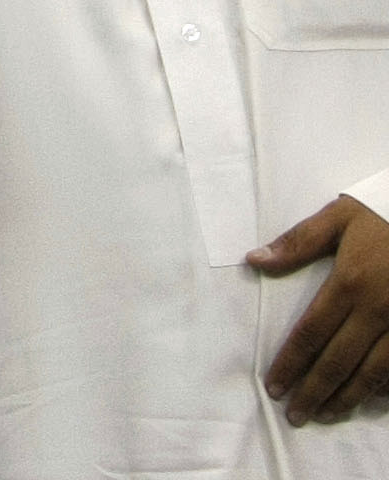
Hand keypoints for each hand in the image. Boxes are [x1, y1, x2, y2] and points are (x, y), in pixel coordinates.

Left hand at [256, 194, 388, 424]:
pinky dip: (387, 388)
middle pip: (339, 361)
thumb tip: (255, 260)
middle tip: (295, 415)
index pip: (311, 333)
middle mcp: (378, 311)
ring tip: (326, 414)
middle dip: (314, 391)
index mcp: (349, 284)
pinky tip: (371, 400)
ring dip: (348, 397)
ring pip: (375, 372)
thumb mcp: (339, 217)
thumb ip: (298, 242)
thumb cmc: (384, 215)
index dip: (290, 363)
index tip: (274, 387)